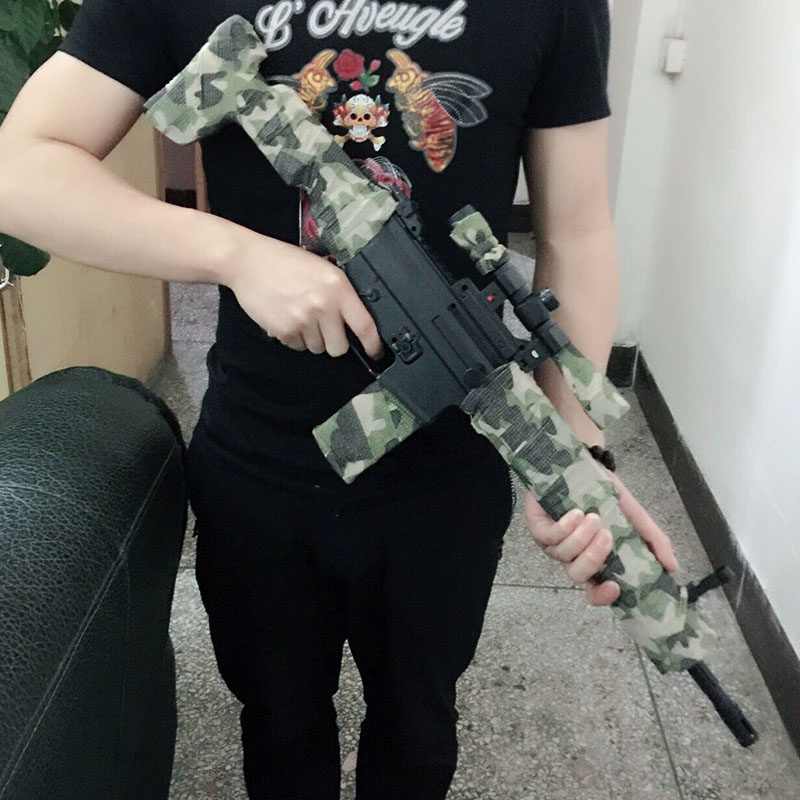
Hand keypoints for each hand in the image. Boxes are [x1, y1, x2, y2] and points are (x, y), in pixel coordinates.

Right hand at [227, 234, 382, 357]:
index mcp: (338, 287)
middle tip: (324, 327)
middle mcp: (324, 305)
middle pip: (339, 347)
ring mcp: (303, 320)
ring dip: (311, 338)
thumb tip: (354, 321)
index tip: (374, 352)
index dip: (372, 344)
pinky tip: (286, 316)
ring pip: (317, 348)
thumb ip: (340, 293)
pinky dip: (293, 337)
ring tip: (299, 314)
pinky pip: (297, 346)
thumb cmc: (285, 262)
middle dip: (333, 342)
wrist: (248, 261)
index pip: (364, 325)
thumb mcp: (323, 269)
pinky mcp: (284, 330)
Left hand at [524, 468, 677, 605]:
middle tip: (606, 536)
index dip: (602, 597)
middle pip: (577, 576)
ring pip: (563, 556)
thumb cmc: (604, 492)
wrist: (582, 462)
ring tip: (593, 516)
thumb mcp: (634, 514)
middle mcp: (572, 555)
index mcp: (594, 559)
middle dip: (593, 559)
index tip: (614, 587)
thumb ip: (653, 539)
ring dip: (581, 537)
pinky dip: (566, 527)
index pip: (594, 591)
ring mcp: (552, 543)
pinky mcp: (538, 527)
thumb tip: (673, 567)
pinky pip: (549, 537)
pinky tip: (576, 513)